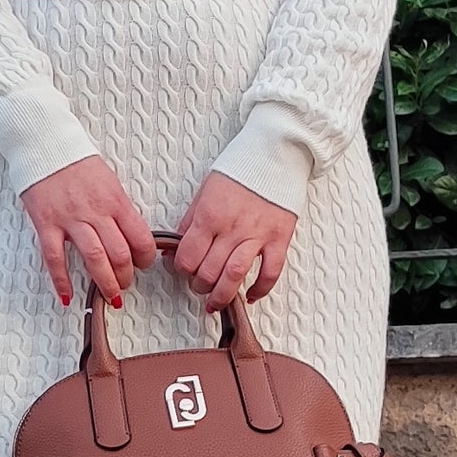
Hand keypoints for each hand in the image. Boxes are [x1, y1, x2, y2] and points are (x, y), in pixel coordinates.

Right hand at [18, 157, 156, 307]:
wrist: (43, 143)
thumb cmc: (76, 162)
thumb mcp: (108, 181)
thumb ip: (118, 209)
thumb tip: (130, 234)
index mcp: (115, 200)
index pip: (140, 237)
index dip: (146, 258)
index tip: (144, 265)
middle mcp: (95, 211)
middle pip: (120, 254)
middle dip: (126, 277)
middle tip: (125, 285)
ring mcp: (70, 218)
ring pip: (94, 258)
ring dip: (104, 283)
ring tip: (109, 296)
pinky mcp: (46, 223)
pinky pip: (55, 258)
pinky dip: (61, 281)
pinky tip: (66, 295)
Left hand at [172, 172, 294, 311]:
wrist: (276, 154)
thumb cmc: (241, 169)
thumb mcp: (205, 191)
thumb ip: (191, 220)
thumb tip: (177, 245)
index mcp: (209, 215)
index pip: (187, 257)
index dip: (181, 270)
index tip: (183, 270)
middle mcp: (231, 228)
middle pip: (208, 272)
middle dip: (199, 286)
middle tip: (199, 286)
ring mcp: (257, 235)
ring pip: (234, 276)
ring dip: (222, 296)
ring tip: (216, 302)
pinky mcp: (279, 238)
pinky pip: (270, 272)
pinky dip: (260, 289)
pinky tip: (252, 295)